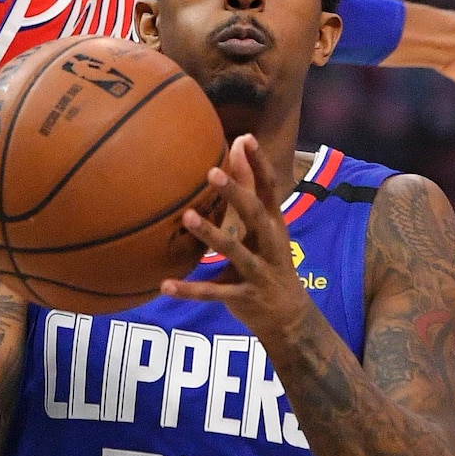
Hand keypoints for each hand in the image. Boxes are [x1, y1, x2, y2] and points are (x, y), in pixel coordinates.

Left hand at [161, 135, 309, 340]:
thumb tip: (240, 143)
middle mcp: (269, 244)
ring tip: (188, 217)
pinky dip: (190, 290)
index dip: (260, 163)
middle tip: (212, 172)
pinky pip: (214, 292)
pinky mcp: (243, 296)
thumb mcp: (265, 227)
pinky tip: (165, 286)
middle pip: (254, 214)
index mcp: (273, 223)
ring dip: (211, 234)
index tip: (245, 138)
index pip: (270, 187)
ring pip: (235, 251)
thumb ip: (250, 190)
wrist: (289, 317)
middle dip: (236, 193)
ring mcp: (258, 271)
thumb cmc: (269, 260)